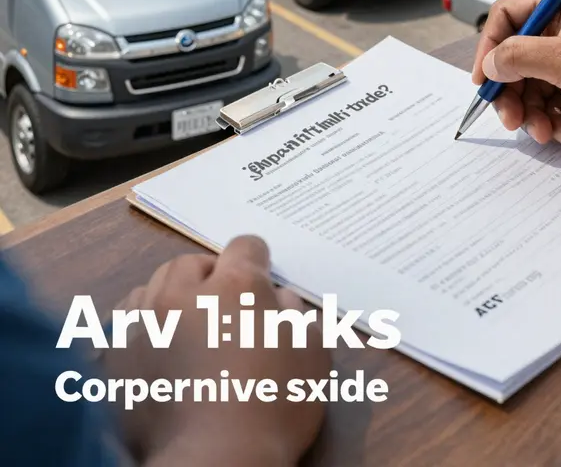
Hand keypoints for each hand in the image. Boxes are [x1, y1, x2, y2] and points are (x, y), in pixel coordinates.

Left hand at [105, 236, 329, 466]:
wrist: (215, 462)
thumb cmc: (274, 406)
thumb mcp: (311, 356)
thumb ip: (299, 315)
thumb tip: (282, 299)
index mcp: (236, 286)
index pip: (245, 246)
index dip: (258, 261)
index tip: (263, 281)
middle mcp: (186, 293)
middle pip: (195, 261)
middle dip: (213, 275)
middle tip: (227, 306)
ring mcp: (147, 322)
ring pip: (157, 284)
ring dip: (176, 294)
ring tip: (190, 321)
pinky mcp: (119, 354)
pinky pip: (128, 317)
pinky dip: (146, 319)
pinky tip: (160, 341)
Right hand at [472, 0, 560, 147]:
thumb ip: (520, 57)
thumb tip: (490, 65)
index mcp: (560, 8)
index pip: (506, 19)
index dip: (490, 49)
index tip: (484, 80)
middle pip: (515, 64)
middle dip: (514, 97)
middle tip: (514, 121)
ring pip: (532, 94)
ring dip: (539, 119)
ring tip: (555, 134)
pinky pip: (554, 112)